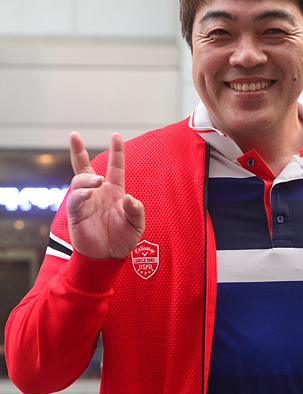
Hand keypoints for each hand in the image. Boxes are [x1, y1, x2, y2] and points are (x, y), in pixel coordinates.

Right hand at [66, 132, 144, 258]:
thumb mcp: (136, 224)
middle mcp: (97, 193)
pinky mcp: (76, 214)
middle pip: (84, 167)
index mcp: (113, 191)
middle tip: (74, 135)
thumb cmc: (123, 239)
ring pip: (79, 181)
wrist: (109, 257)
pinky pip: (75, 199)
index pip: (115, 167)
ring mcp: (85, 202)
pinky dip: (81, 194)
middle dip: (78, 151)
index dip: (116, 152)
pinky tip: (88, 193)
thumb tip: (128, 198)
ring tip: (98, 181)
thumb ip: (136, 210)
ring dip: (88, 178)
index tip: (116, 135)